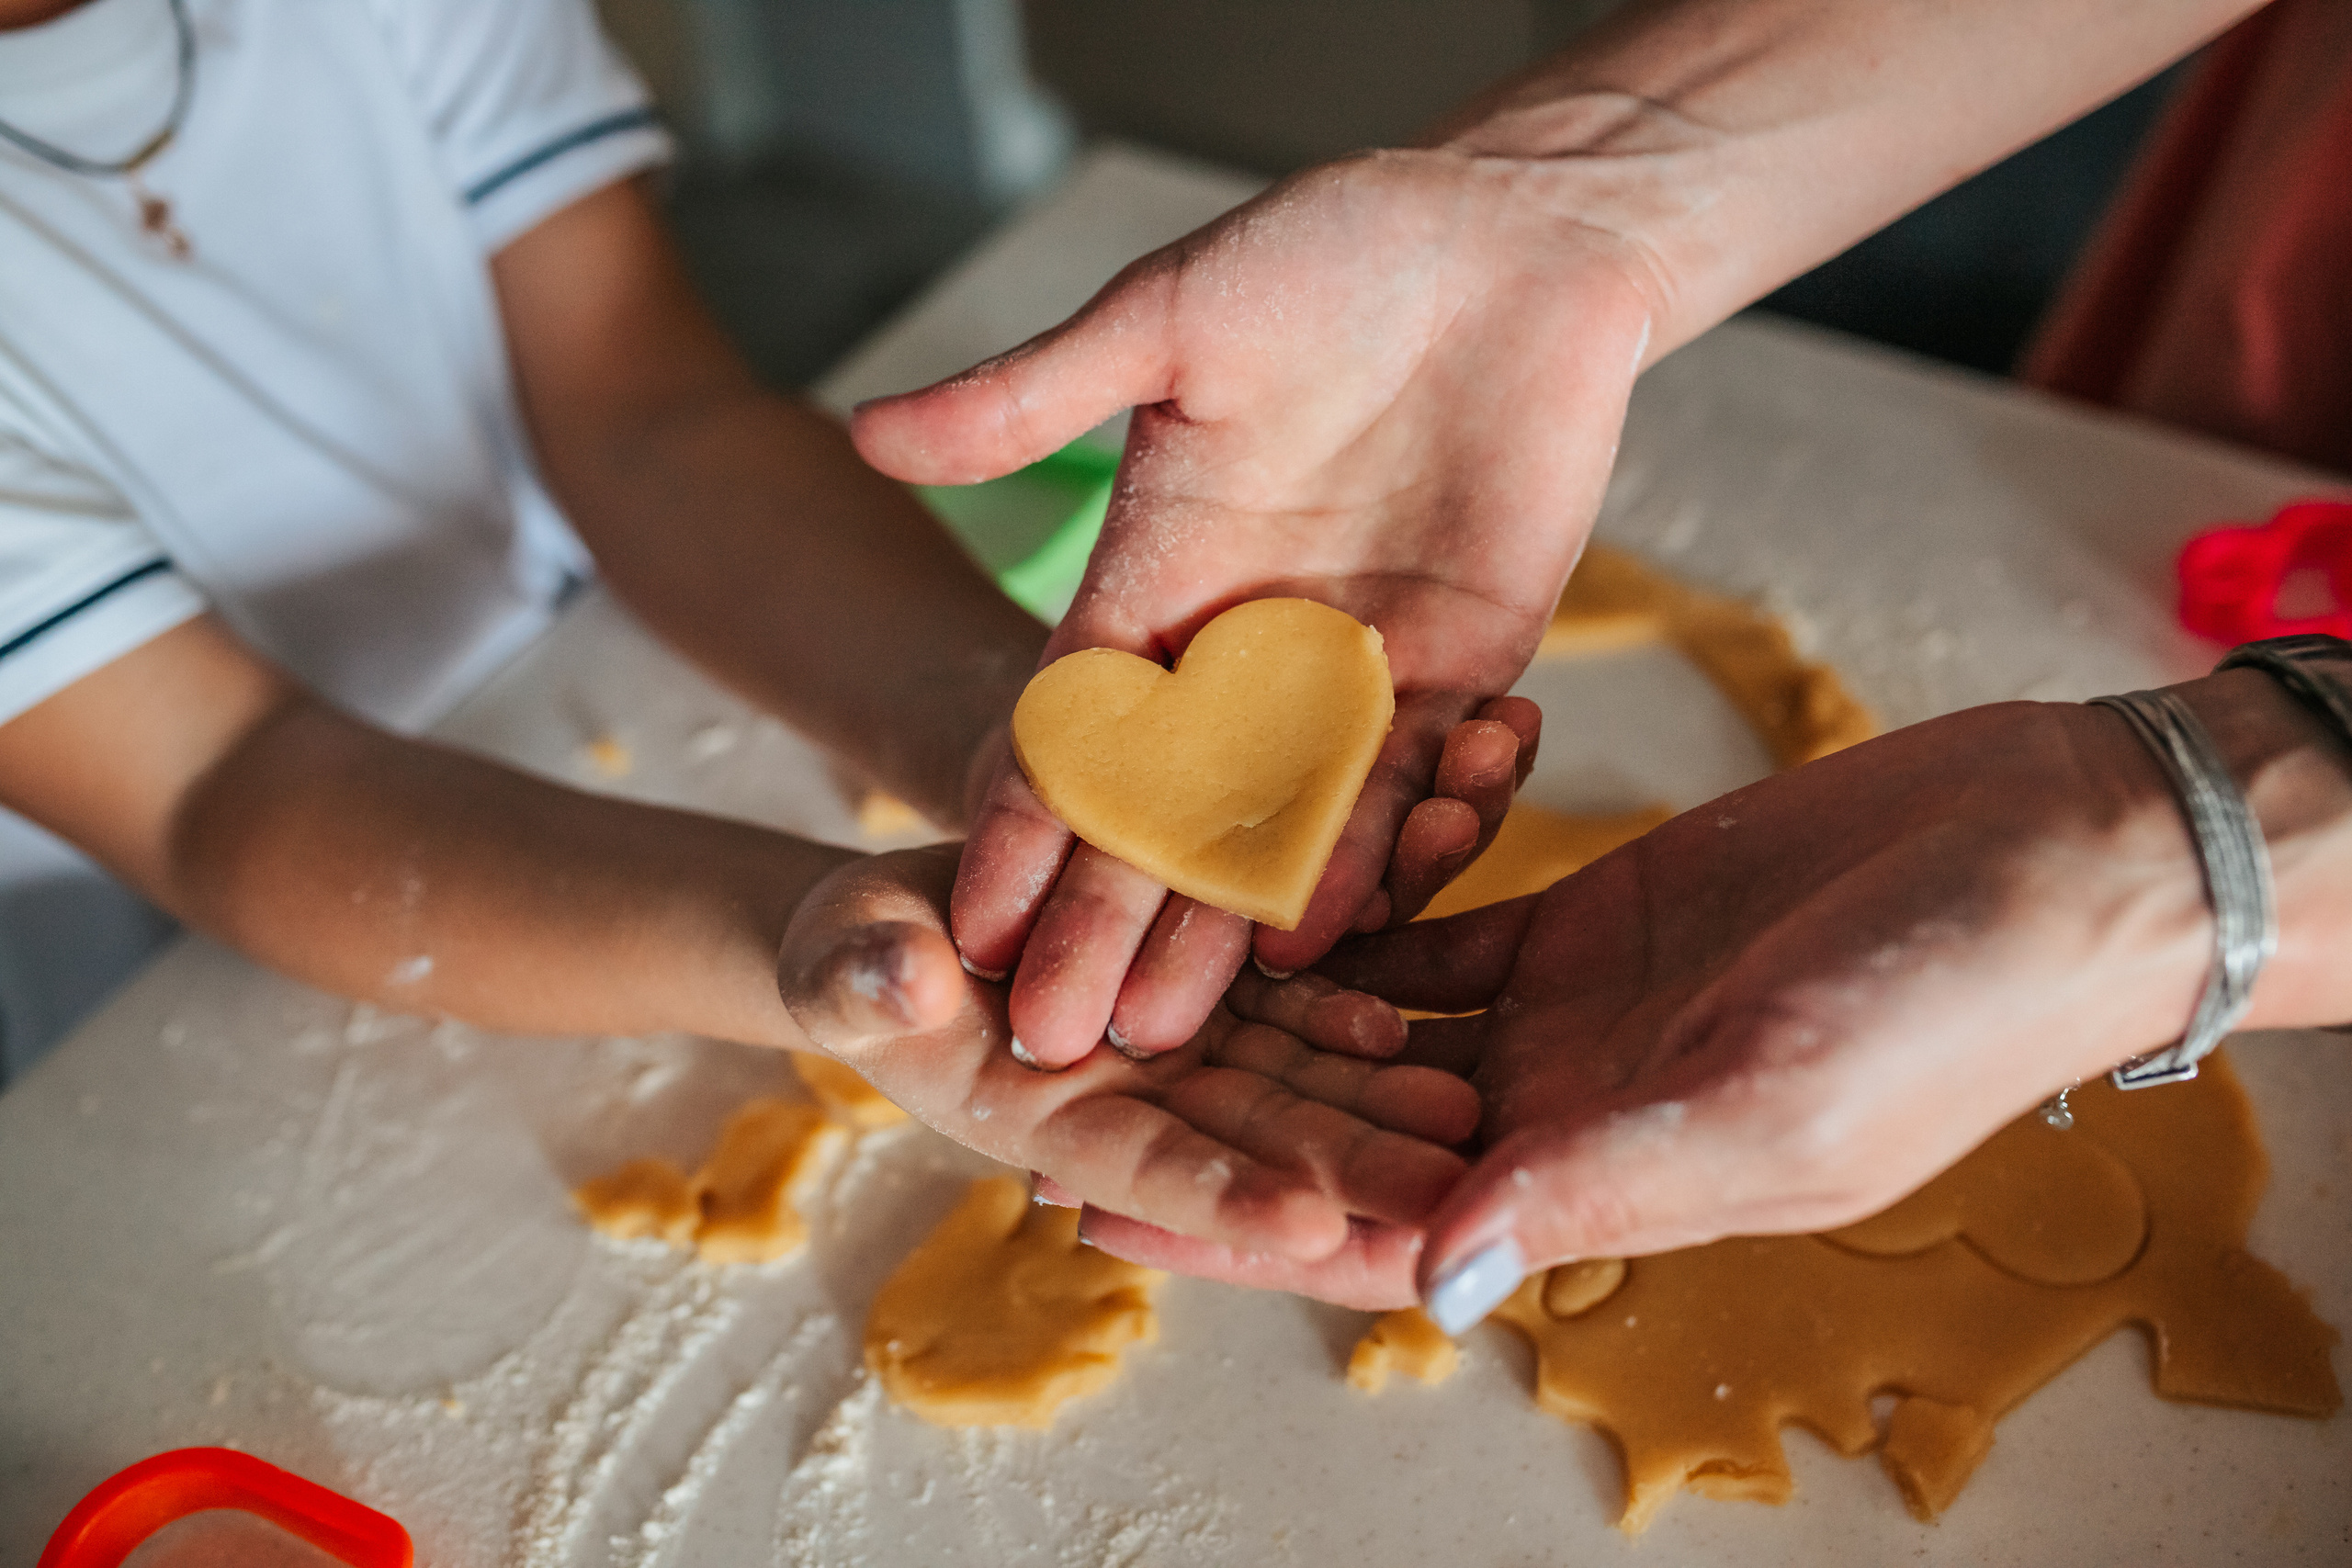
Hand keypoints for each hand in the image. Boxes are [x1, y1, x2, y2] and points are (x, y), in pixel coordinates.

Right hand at [777, 846, 1481, 1262]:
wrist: (905, 915)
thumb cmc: (854, 954)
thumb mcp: (846, 962)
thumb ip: (865, 980)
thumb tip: (896, 979)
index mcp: (1047, 1124)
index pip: (1150, 1169)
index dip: (1228, 1196)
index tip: (1311, 1223)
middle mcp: (1133, 1098)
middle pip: (1253, 1136)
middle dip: (1351, 1168)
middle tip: (1453, 1190)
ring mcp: (1179, 1043)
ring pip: (1291, 1074)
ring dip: (1378, 1099)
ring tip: (1472, 1112)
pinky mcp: (1209, 980)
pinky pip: (1287, 993)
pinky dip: (1345, 1003)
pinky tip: (1417, 1010)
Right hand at [855, 148, 1653, 1067]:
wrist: (1512, 239)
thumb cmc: (1330, 249)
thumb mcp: (1164, 317)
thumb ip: (1031, 395)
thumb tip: (868, 427)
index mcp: (1156, 572)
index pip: (1074, 726)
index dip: (1023, 824)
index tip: (966, 921)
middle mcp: (1245, 644)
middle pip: (1166, 808)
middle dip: (1105, 918)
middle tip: (1054, 1035)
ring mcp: (1354, 670)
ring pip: (1283, 823)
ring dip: (1226, 925)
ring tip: (1174, 1027)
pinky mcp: (1464, 672)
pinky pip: (1416, 786)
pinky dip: (1377, 857)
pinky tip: (1323, 939)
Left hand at [1095, 698, 2235, 1309]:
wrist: (2050, 857)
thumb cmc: (1950, 1003)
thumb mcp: (1773, 1102)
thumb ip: (1601, 1180)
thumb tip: (1434, 1279)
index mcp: (1599, 1186)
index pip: (1380, 1228)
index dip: (1240, 1218)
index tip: (1096, 1194)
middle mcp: (1561, 1111)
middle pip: (1346, 1129)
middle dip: (1213, 1112)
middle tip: (1063, 1072)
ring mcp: (1566, 1011)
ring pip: (1375, 1027)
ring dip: (1262, 1012)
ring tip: (1125, 979)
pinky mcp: (1582, 914)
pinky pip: (1433, 924)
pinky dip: (1349, 913)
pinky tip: (1247, 887)